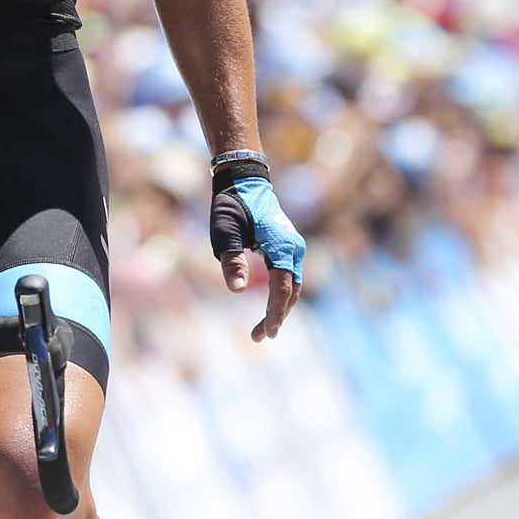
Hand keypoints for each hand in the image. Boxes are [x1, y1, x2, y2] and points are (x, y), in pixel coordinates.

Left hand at [210, 175, 305, 342]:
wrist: (244, 180)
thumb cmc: (232, 205)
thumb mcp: (225, 231)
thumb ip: (232, 260)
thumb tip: (237, 291)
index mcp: (282, 246)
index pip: (282, 288)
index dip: (275, 313)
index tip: (267, 333)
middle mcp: (293, 249)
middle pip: (290, 292)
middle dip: (277, 316)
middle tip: (258, 338)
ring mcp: (292, 248)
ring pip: (291, 286)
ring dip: (279, 308)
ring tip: (261, 330)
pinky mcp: (287, 247)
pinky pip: (288, 277)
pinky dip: (280, 295)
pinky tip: (268, 306)